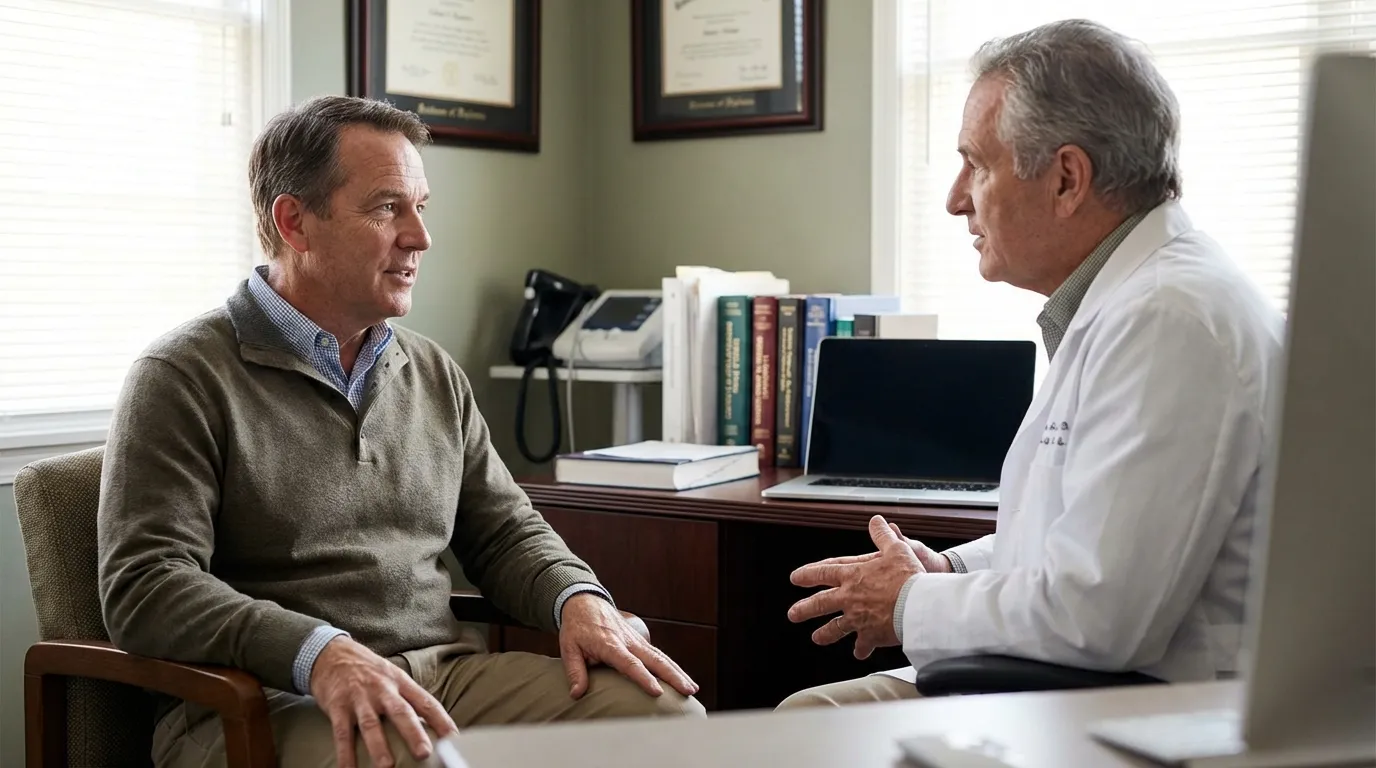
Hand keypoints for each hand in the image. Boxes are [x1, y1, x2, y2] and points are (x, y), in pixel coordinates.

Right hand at [310, 636, 456, 767]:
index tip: (453, 738)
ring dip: (379, 746)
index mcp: (400, 682)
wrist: (331, 654)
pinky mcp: (338, 705)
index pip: (425, 702)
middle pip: (401, 712)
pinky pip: (342, 732)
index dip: (441, 720)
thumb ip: (408, 698)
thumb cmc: (368, 671)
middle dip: (413, 733)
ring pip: (371, 724)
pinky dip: (345, 753)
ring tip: (387, 766)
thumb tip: (430, 725)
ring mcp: (359, 697)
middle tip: (425, 753)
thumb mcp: (392, 677)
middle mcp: (382, 689)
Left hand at [558, 593, 698, 698]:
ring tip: (692, 688)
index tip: (657, 691)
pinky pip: (658, 653)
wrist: (584, 601)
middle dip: (673, 675)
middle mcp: (628, 641)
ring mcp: (636, 639)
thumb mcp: (569, 648)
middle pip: (655, 659)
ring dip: (678, 671)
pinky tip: (681, 678)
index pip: (630, 664)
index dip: (644, 678)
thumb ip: (575, 671)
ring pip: (661, 656)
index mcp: (610, 644)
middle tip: (688, 691)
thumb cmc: (576, 626)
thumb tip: (577, 694)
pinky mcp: (639, 640)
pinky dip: (671, 666)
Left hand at [787, 515, 926, 659]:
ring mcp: (857, 618)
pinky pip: (862, 644)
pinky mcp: (870, 635)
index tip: (795, 578)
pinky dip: (861, 649)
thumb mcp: (897, 549)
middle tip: (793, 614)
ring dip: (825, 634)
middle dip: (804, 609)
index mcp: (853, 575)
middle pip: (820, 603)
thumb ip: (883, 535)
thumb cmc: (908, 576)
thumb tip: (876, 521)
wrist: (918, 606)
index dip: (807, 574)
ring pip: (835, 628)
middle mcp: (850, 597)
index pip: (823, 573)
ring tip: (816, 638)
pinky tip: (859, 652)